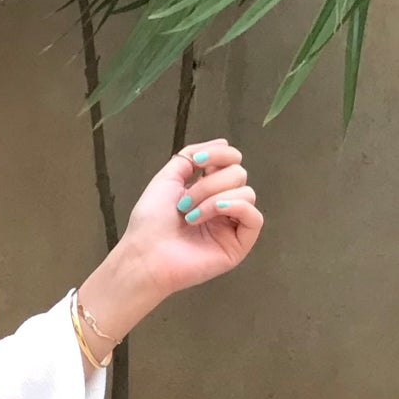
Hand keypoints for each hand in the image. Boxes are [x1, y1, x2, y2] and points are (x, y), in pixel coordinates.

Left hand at [122, 137, 265, 297]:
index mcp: (208, 190)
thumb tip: (223, 143)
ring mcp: (231, 226)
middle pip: (239, 174)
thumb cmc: (150, 222)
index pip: (232, 161)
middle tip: (184, 203)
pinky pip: (255, 218)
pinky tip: (216, 211)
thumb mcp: (168, 179)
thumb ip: (191, 156)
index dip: (219, 154)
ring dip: (215, 197)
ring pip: (247, 193)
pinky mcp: (237, 245)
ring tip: (190, 216)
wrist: (144, 256)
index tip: (196, 161)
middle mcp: (222, 206)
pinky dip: (236, 207)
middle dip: (210, 183)